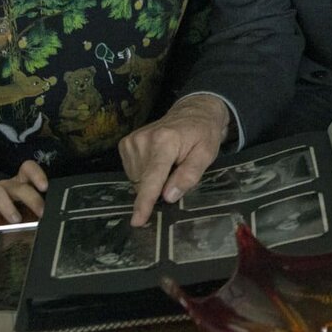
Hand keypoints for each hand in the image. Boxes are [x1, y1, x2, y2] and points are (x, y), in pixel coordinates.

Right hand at [0, 161, 47, 223]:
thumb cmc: (3, 212)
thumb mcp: (20, 210)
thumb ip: (32, 212)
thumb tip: (48, 222)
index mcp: (18, 184)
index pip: (27, 169)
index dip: (36, 174)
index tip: (45, 187)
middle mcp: (4, 186)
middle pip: (18, 186)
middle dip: (31, 198)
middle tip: (40, 212)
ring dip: (7, 206)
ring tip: (15, 219)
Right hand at [119, 95, 230, 225]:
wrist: (193, 112)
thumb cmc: (203, 134)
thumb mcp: (206, 154)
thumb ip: (188, 175)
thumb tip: (169, 196)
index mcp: (165, 142)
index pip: (152, 177)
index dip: (145, 201)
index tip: (137, 220)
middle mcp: (143, 140)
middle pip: (144, 182)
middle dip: (159, 186)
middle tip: (176, 171)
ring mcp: (132, 141)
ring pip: (137, 179)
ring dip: (152, 179)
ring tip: (168, 163)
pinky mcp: (125, 143)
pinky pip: (132, 172)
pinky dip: (145, 173)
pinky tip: (157, 161)